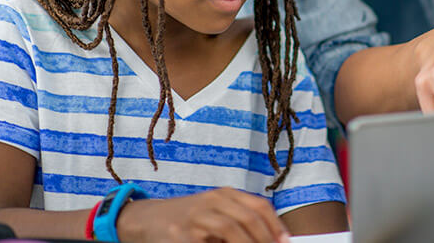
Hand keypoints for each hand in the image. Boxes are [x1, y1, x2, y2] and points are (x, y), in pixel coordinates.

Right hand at [118, 188, 289, 242]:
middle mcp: (211, 201)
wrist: (147, 220)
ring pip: (230, 230)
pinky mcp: (179, 235)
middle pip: (247, 219)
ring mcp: (195, 217)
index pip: (258, 206)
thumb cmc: (188, 220)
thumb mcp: (215, 213)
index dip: (275, 226)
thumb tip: (271, 239)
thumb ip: (239, 221)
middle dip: (264, 240)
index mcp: (224, 195)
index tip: (285, 242)